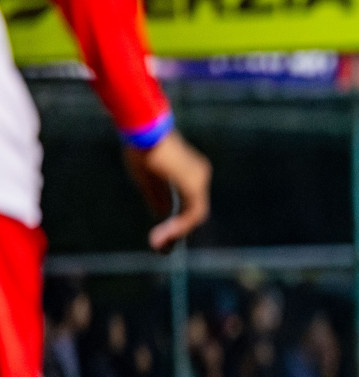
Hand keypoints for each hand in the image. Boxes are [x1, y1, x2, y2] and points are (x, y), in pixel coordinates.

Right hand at [122, 130, 210, 251]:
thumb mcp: (147, 179)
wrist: (142, 128)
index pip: (189, 203)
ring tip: (160, 246)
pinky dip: (178, 226)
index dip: (177, 223)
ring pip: (194, 215)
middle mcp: (200, 175)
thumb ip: (158, 197)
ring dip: (176, 232)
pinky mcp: (195, 184)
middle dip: (177, 232)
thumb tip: (164, 215)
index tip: (162, 239)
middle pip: (194, 211)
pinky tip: (163, 237)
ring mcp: (200, 179)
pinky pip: (192, 213)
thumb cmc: (140, 147)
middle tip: (161, 249)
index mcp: (190, 172)